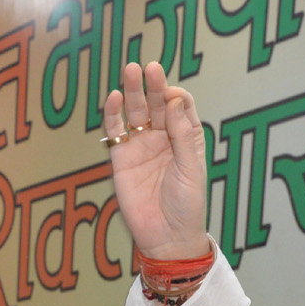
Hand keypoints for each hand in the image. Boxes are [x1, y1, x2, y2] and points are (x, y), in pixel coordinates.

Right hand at [103, 61, 208, 260]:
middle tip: (148, 68)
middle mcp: (163, 138)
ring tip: (130, 71)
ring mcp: (141, 146)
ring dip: (133, 92)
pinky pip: (116, 132)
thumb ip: (182, 135)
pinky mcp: (122, 159)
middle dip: (153, 85)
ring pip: (136, 112)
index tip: (170, 97)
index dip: (175, 96)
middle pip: (157, 103)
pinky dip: (113, 115)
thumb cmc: (186, 206)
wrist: (166, 237)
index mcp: (185, 138)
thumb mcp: (191, 169)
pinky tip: (113, 99)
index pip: (180, 105)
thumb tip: (173, 101)